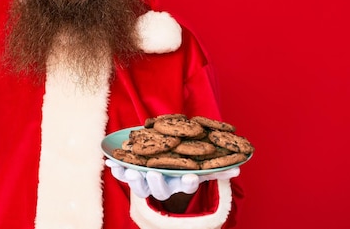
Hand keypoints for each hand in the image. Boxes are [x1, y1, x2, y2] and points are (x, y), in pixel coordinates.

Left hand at [105, 159, 239, 200]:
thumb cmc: (186, 171)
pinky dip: (117, 170)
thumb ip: (218, 169)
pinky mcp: (133, 178)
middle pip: (160, 187)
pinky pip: (124, 175)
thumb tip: (239, 168)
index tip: (190, 178)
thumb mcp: (202, 170)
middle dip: (157, 181)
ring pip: (140, 185)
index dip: (188, 182)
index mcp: (180, 183)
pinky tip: (110, 162)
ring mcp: (147, 183)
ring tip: (129, 172)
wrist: (165, 183)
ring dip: (133, 179)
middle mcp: (164, 185)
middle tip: (154, 174)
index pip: (186, 184)